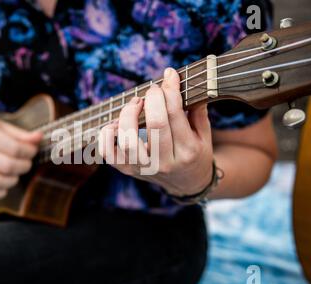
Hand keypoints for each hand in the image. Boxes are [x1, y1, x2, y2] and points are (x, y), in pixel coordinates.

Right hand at [0, 116, 41, 200]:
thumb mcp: (0, 125)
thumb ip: (21, 134)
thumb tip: (40, 138)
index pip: (14, 148)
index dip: (29, 151)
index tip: (32, 150)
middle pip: (6, 166)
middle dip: (24, 166)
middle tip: (27, 162)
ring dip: (13, 180)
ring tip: (16, 172)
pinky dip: (1, 192)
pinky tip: (5, 181)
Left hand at [98, 67, 213, 196]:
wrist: (187, 183)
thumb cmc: (195, 152)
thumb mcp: (204, 133)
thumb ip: (197, 109)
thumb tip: (182, 82)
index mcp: (188, 151)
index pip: (176, 114)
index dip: (170, 89)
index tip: (169, 74)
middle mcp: (165, 162)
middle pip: (155, 124)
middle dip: (153, 98)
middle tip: (153, 89)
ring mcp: (144, 168)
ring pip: (128, 139)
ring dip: (128, 114)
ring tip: (135, 104)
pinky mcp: (127, 170)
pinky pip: (107, 152)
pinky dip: (106, 134)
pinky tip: (116, 123)